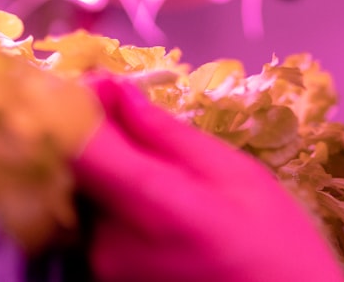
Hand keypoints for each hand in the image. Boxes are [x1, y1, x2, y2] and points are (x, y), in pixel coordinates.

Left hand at [71, 77, 343, 281]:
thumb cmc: (275, 245)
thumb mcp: (235, 173)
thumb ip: (166, 133)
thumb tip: (115, 89)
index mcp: (150, 208)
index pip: (75, 147)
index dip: (69, 106)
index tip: (90, 81)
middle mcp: (110, 243)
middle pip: (79, 168)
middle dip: (102, 136)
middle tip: (140, 120)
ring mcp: (104, 268)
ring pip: (89, 193)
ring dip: (114, 171)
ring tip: (171, 177)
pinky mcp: (106, 280)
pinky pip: (98, 223)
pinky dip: (119, 202)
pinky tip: (163, 205)